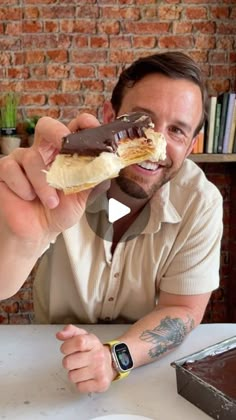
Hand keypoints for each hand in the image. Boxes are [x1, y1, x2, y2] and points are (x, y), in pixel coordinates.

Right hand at [0, 114, 105, 242]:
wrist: (38, 233)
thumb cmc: (58, 212)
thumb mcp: (81, 198)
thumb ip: (92, 180)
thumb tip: (109, 167)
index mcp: (62, 155)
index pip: (72, 130)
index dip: (82, 123)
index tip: (91, 126)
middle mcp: (42, 152)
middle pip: (46, 126)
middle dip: (57, 132)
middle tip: (64, 143)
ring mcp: (22, 159)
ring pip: (31, 157)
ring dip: (43, 183)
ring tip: (51, 202)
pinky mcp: (5, 170)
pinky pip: (12, 169)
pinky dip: (23, 187)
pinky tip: (28, 197)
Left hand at [56, 324, 116, 392]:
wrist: (112, 362)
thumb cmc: (93, 350)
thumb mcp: (83, 336)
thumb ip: (71, 332)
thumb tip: (60, 334)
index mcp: (93, 342)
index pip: (78, 342)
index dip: (67, 346)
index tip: (66, 349)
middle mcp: (98, 356)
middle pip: (68, 362)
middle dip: (68, 362)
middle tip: (76, 360)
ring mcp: (100, 370)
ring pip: (72, 376)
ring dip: (74, 373)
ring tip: (82, 368)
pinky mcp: (100, 384)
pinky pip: (79, 387)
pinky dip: (80, 383)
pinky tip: (86, 377)